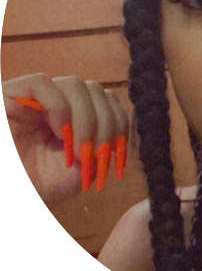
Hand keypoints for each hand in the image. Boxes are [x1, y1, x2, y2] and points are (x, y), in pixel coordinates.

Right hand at [3, 73, 129, 208]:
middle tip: (97, 154)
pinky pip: (43, 82)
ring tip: (75, 148)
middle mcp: (60, 100)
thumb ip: (99, 152)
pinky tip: (59, 132)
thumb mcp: (77, 173)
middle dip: (105, 124)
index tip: (118, 153)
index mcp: (78, 115)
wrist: (13, 187)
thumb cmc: (36, 184)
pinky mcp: (12, 92)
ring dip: (85, 118)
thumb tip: (118, 138)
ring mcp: (36, 95)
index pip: (109, 103)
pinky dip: (59, 106)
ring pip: (76, 84)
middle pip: (97, 91)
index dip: (120, 123)